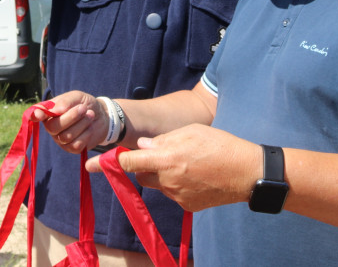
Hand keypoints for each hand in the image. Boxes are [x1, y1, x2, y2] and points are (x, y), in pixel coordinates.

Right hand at [32, 91, 105, 152]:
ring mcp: (60, 139)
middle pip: (53, 127)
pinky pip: (75, 145)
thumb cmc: (85, 104)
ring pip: (66, 137)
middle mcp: (51, 127)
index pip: (36, 115)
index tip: (39, 114)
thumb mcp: (76, 97)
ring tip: (90, 115)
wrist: (101, 115)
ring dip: (82, 124)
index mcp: (49, 113)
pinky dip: (86, 135)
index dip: (36, 115)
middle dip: (71, 117)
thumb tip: (55, 111)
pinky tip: (90, 127)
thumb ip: (65, 102)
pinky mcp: (71, 148)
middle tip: (83, 108)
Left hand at [85, 124, 259, 211]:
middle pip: (143, 174)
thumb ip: (163, 140)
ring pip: (159, 184)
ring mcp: (178, 196)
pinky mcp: (188, 206)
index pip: (129, 162)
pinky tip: (197, 175)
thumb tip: (143, 147)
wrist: (247, 172)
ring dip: (164, 174)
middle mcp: (168, 180)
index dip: (109, 163)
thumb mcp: (190, 132)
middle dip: (146, 165)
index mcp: (166, 159)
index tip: (90, 165)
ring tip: (189, 162)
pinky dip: (178, 184)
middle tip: (165, 154)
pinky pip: (174, 193)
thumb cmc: (220, 145)